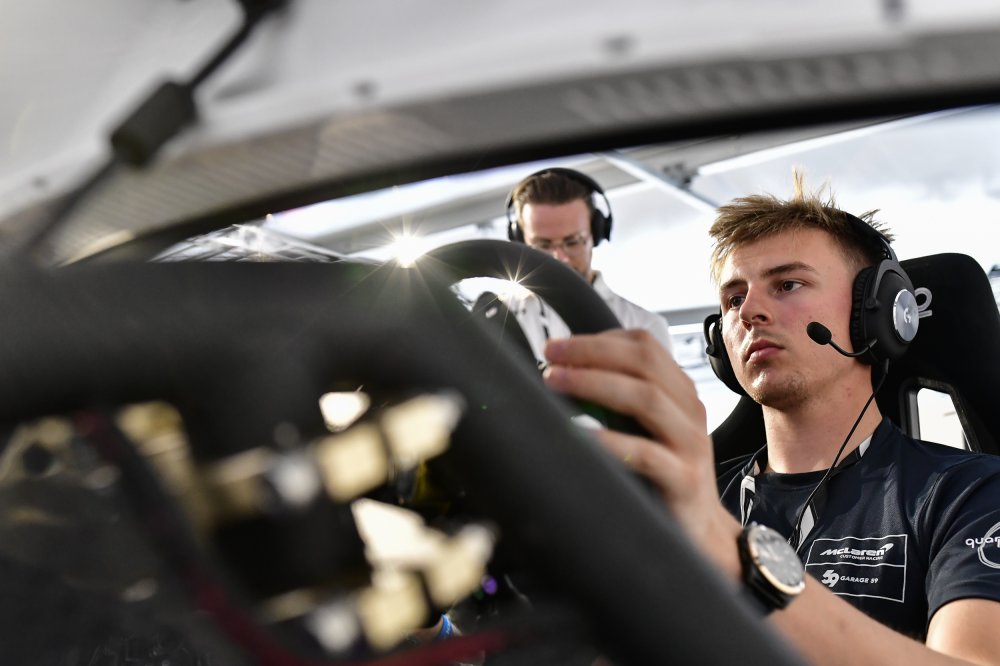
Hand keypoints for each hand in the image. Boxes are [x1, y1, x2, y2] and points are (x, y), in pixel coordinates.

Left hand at [542, 329, 741, 574]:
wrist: (701, 534)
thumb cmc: (661, 477)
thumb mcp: (646, 431)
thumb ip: (618, 403)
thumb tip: (561, 376)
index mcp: (680, 392)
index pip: (645, 346)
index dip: (599, 339)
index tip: (558, 346)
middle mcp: (690, 410)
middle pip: (644, 362)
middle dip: (592, 353)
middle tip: (550, 355)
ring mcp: (690, 444)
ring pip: (646, 399)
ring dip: (594, 384)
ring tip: (555, 383)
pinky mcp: (684, 480)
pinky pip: (647, 454)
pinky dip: (610, 441)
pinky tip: (582, 435)